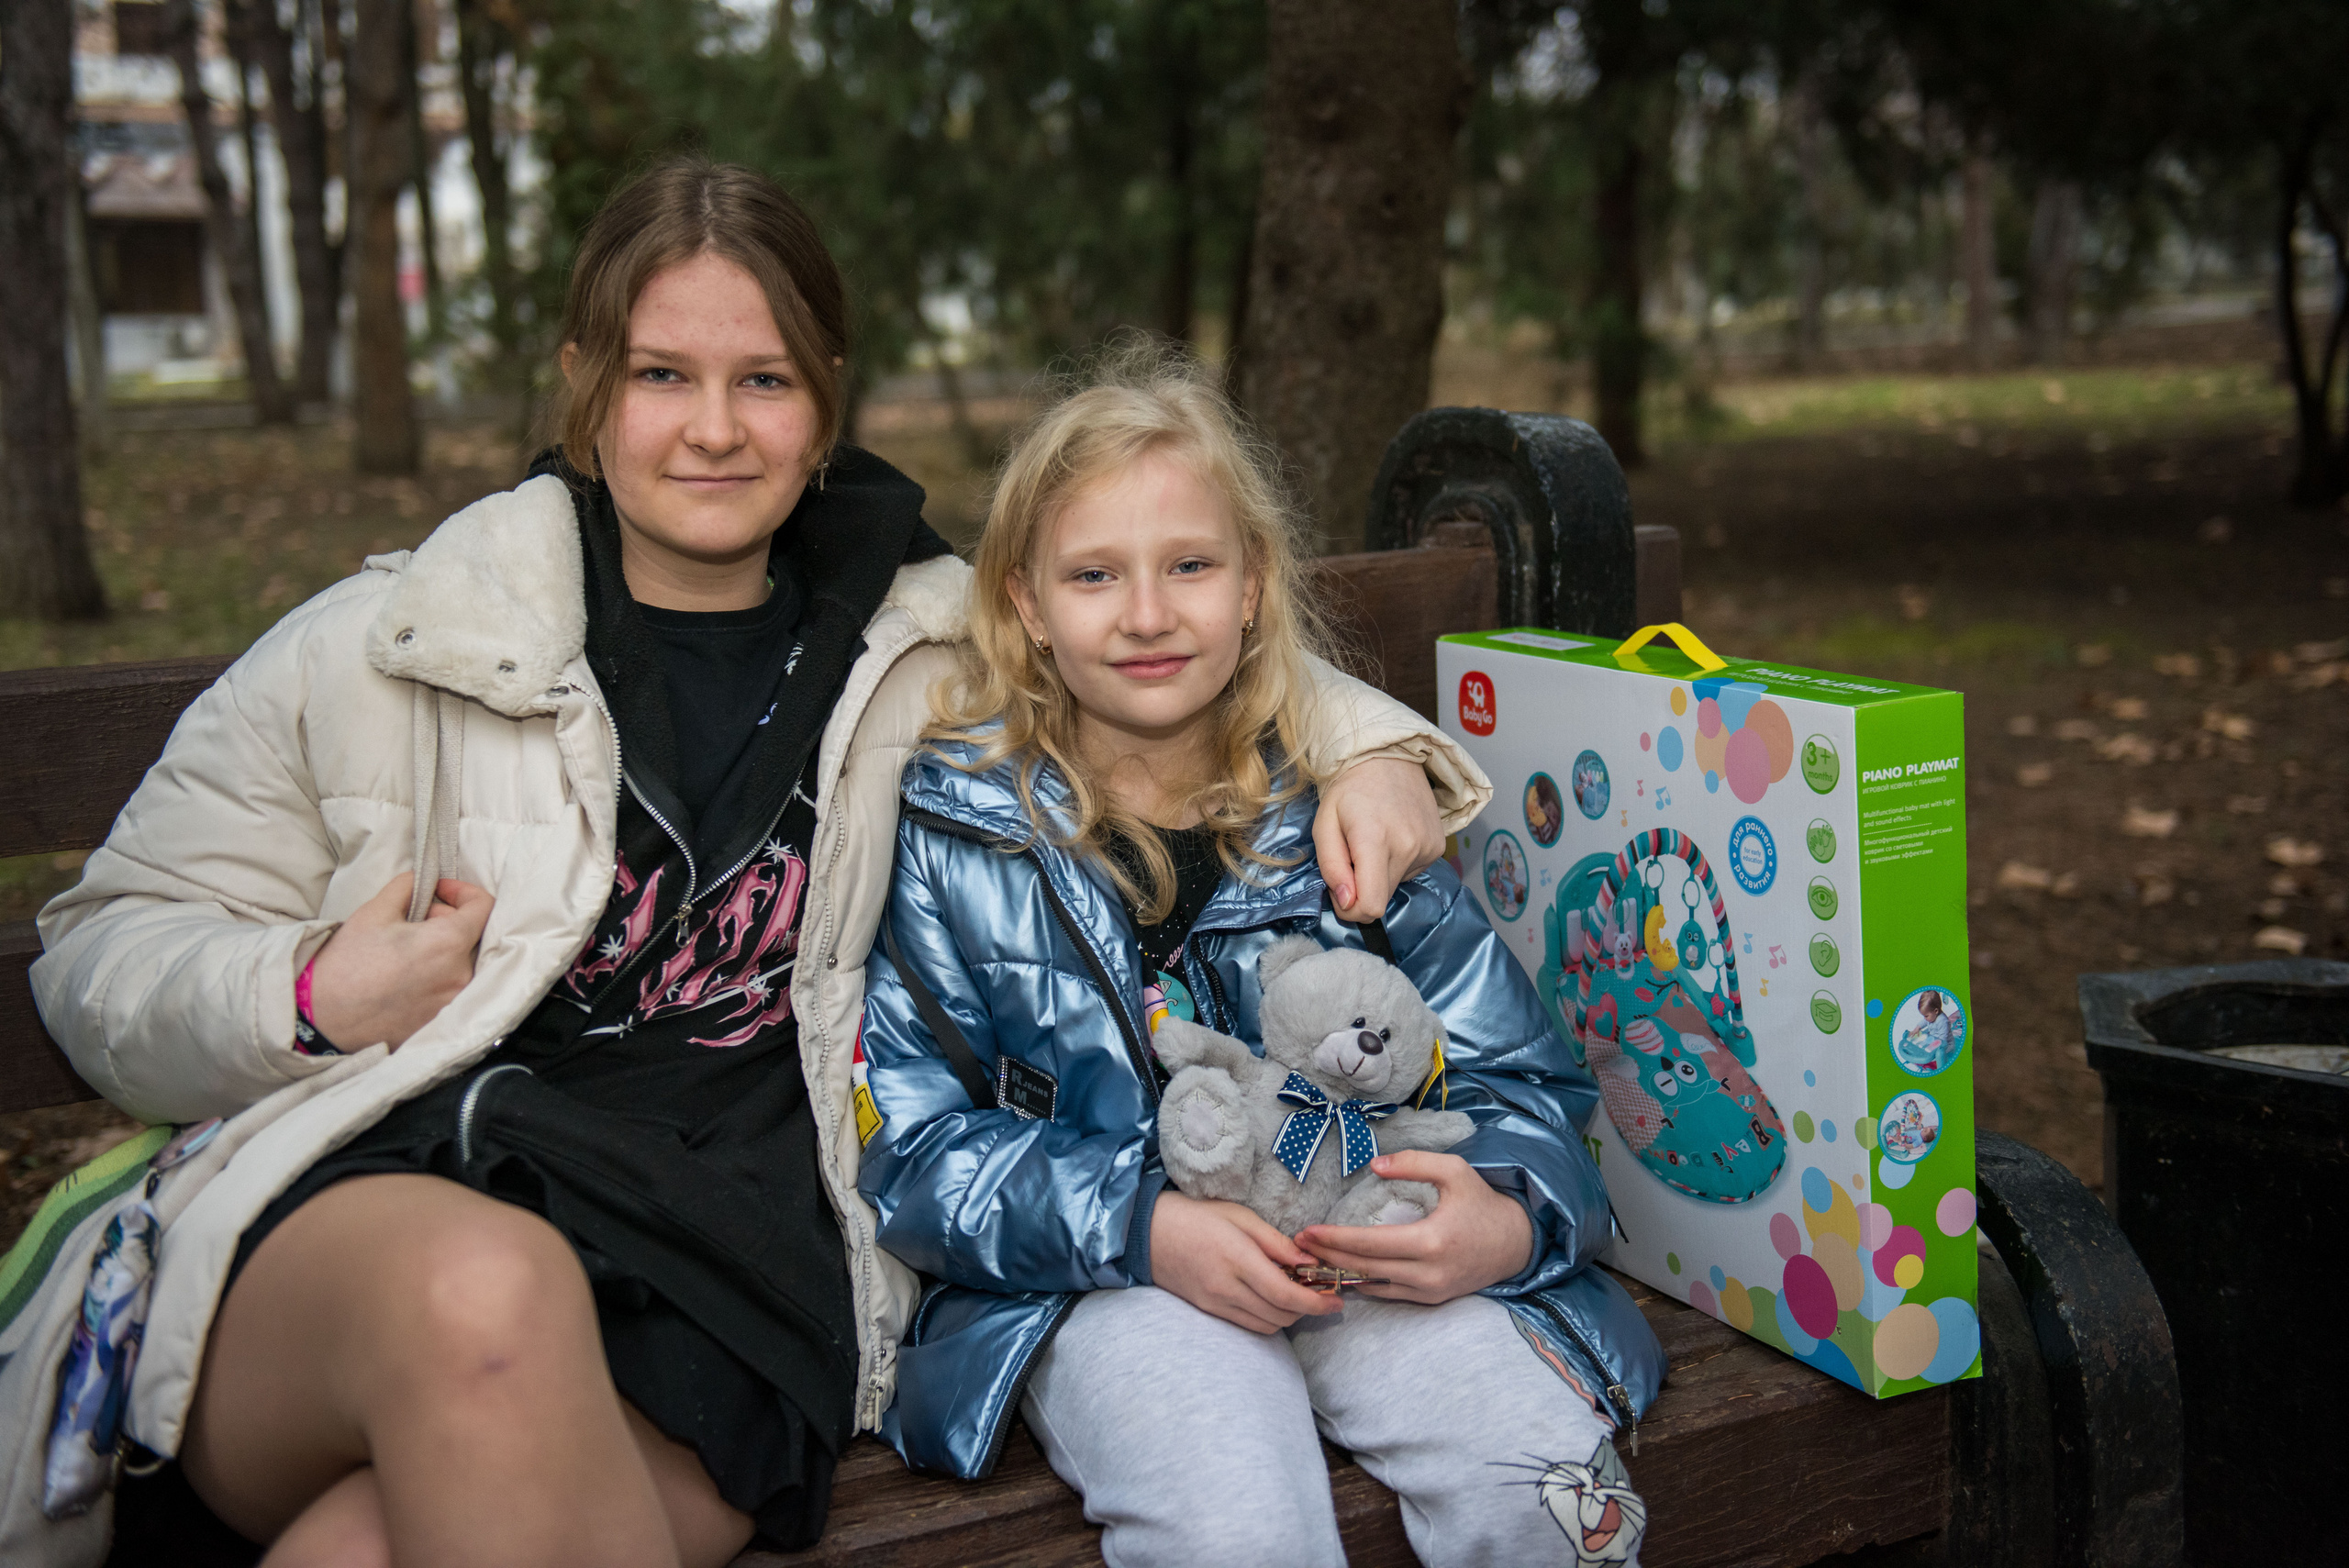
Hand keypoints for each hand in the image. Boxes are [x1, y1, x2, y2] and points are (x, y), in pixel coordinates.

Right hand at [306, 873, 493, 1051]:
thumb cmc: (346, 961)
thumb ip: (408, 886)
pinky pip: (449, 988)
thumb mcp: (376, 910)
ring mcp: (452, 1002)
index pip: (483, 907)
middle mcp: (460, 976)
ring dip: (443, 946)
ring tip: (408, 946)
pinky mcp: (439, 1020)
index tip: (438, 889)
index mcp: (449, 943)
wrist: (321, 1016)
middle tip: (414, 916)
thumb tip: (424, 881)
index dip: (463, 890)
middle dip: (447, 918)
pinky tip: (406, 972)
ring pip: (461, 962)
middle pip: (472, 935)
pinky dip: (436, 973)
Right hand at [1148, 1191, 1343, 1333]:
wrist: (1146, 1232)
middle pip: (1281, 1316)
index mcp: (1238, 1260)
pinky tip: (1270, 1297)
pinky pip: (1248, 1324)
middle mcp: (1227, 1288)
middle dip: (1307, 1309)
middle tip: (1320, 1291)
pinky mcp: (1208, 1310)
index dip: (1316, 1304)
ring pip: (1266, 1325)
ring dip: (1288, 1315)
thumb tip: (1308, 1263)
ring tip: (1295, 1292)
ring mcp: (1216, 1304)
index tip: (1336, 1300)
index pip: (1286, 1296)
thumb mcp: (1240, 1216)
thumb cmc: (1196, 1215)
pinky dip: (1267, 1317)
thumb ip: (1276, 1242)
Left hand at [1296, 1152, 1534, 1304]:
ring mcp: (1430, 1292)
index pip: (1369, 1244)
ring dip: (1341, 1273)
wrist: (1516, 1244)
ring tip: (1313, 1259)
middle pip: (1364, 1269)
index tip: (1306, 1232)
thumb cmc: (1482, 1202)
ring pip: (1373, 1286)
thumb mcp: (1453, 1170)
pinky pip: (1390, 1295)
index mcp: (1430, 1240)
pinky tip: (1345, 1272)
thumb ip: (1412, 1164)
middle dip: (1327, 1258)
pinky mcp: (1432, 1300)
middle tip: (1298, 1246)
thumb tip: (1373, 1166)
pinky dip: (1365, 1284)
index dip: (1333, 1239)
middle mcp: (1428, 1273)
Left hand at [1315, 757, 1442, 921]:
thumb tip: (1346, 902)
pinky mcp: (1438, 848)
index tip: (1341, 894)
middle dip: (1361, 891)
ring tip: (1373, 841)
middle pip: (1382, 899)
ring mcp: (1427, 848)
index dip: (1352, 910)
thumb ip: (1331, 867)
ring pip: (1395, 886)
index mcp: (1374, 840)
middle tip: (1351, 860)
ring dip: (1379, 875)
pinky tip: (1392, 838)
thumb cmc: (1349, 789)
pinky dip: (1396, 864)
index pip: (1371, 905)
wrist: (1388, 758)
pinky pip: (1410, 873)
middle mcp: (1407, 847)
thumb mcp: (1324, 824)